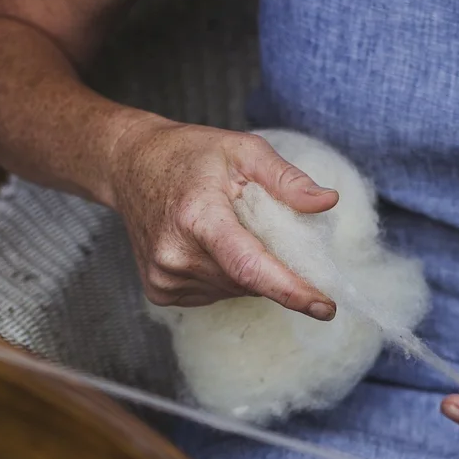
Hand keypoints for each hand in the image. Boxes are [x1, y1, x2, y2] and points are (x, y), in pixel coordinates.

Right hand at [107, 119, 339, 316]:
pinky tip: (208, 247)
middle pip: (249, 280)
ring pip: (234, 290)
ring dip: (247, 270)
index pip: (250, 266)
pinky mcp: (160, 291)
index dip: (291, 290)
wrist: (130, 165)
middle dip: (271, 264)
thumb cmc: (189, 155)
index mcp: (198, 217)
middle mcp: (176, 254)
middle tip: (261, 227)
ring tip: (226, 230)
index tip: (326, 308)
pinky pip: (214, 294)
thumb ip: (286, 179)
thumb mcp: (243, 150)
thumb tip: (328, 202)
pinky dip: (226, 276)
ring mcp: (164, 277)